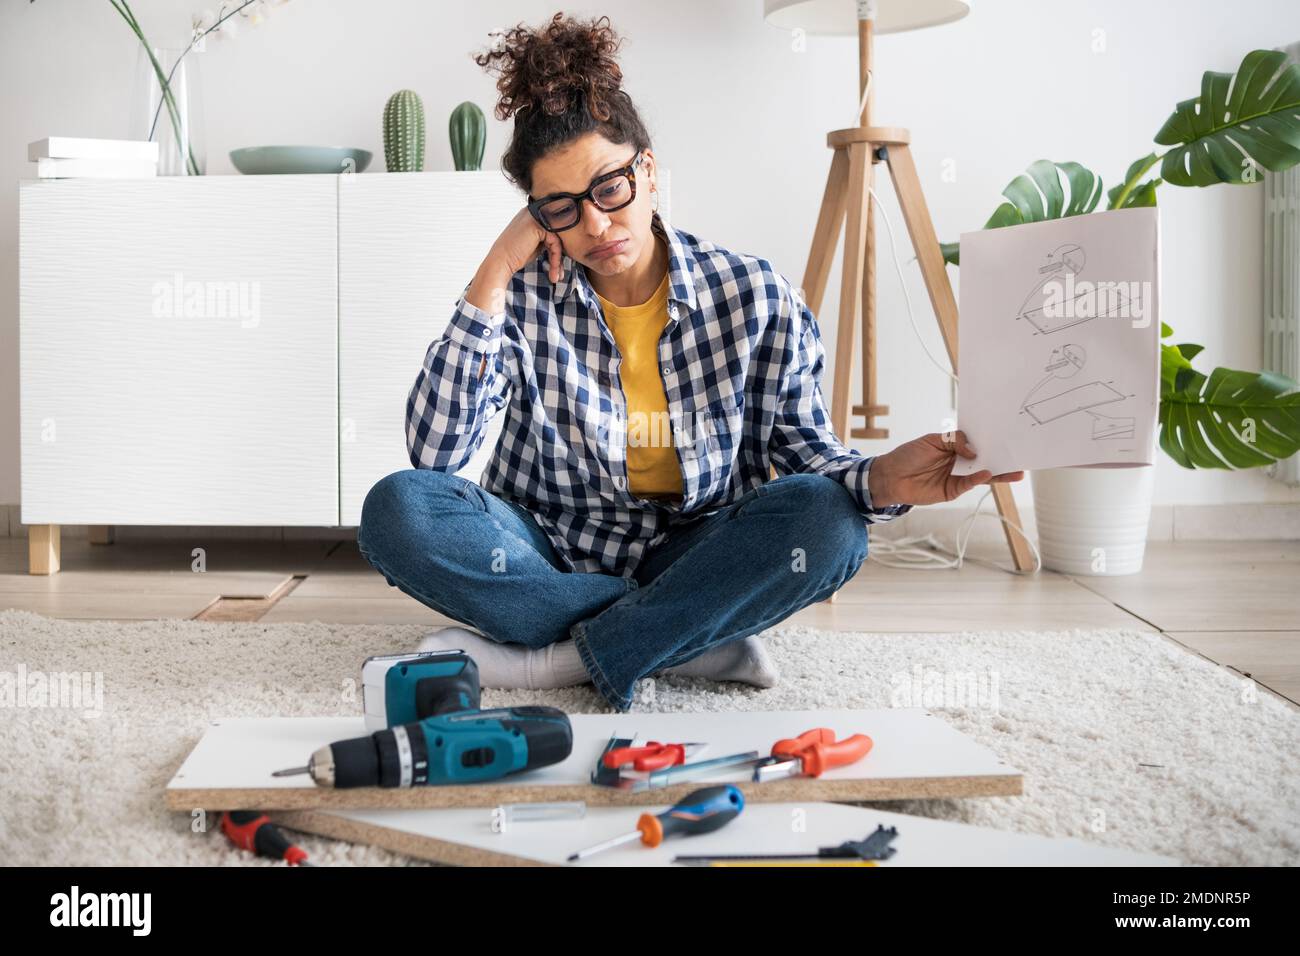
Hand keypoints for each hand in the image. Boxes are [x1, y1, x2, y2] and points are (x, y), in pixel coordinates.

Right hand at [489, 206, 565, 282]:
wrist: (500, 262)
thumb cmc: (515, 256)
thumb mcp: (535, 244)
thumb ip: (547, 238)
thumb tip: (565, 243)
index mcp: (532, 214)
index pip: (554, 230)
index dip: (557, 249)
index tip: (558, 267)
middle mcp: (533, 212)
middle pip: (558, 234)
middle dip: (560, 256)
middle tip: (560, 274)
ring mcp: (535, 217)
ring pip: (558, 239)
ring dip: (558, 260)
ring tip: (556, 276)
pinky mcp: (538, 226)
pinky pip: (555, 242)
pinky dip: (556, 258)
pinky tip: (553, 270)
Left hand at [867, 430, 1023, 506]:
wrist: (890, 477)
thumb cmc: (908, 455)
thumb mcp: (931, 441)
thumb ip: (954, 441)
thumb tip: (975, 450)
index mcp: (955, 446)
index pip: (978, 442)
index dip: (992, 439)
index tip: (1009, 435)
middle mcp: (960, 460)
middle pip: (986, 458)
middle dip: (1003, 457)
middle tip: (1021, 455)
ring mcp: (958, 475)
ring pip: (983, 473)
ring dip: (999, 472)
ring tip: (1016, 471)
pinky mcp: (953, 490)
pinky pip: (970, 484)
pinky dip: (979, 479)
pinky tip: (988, 473)